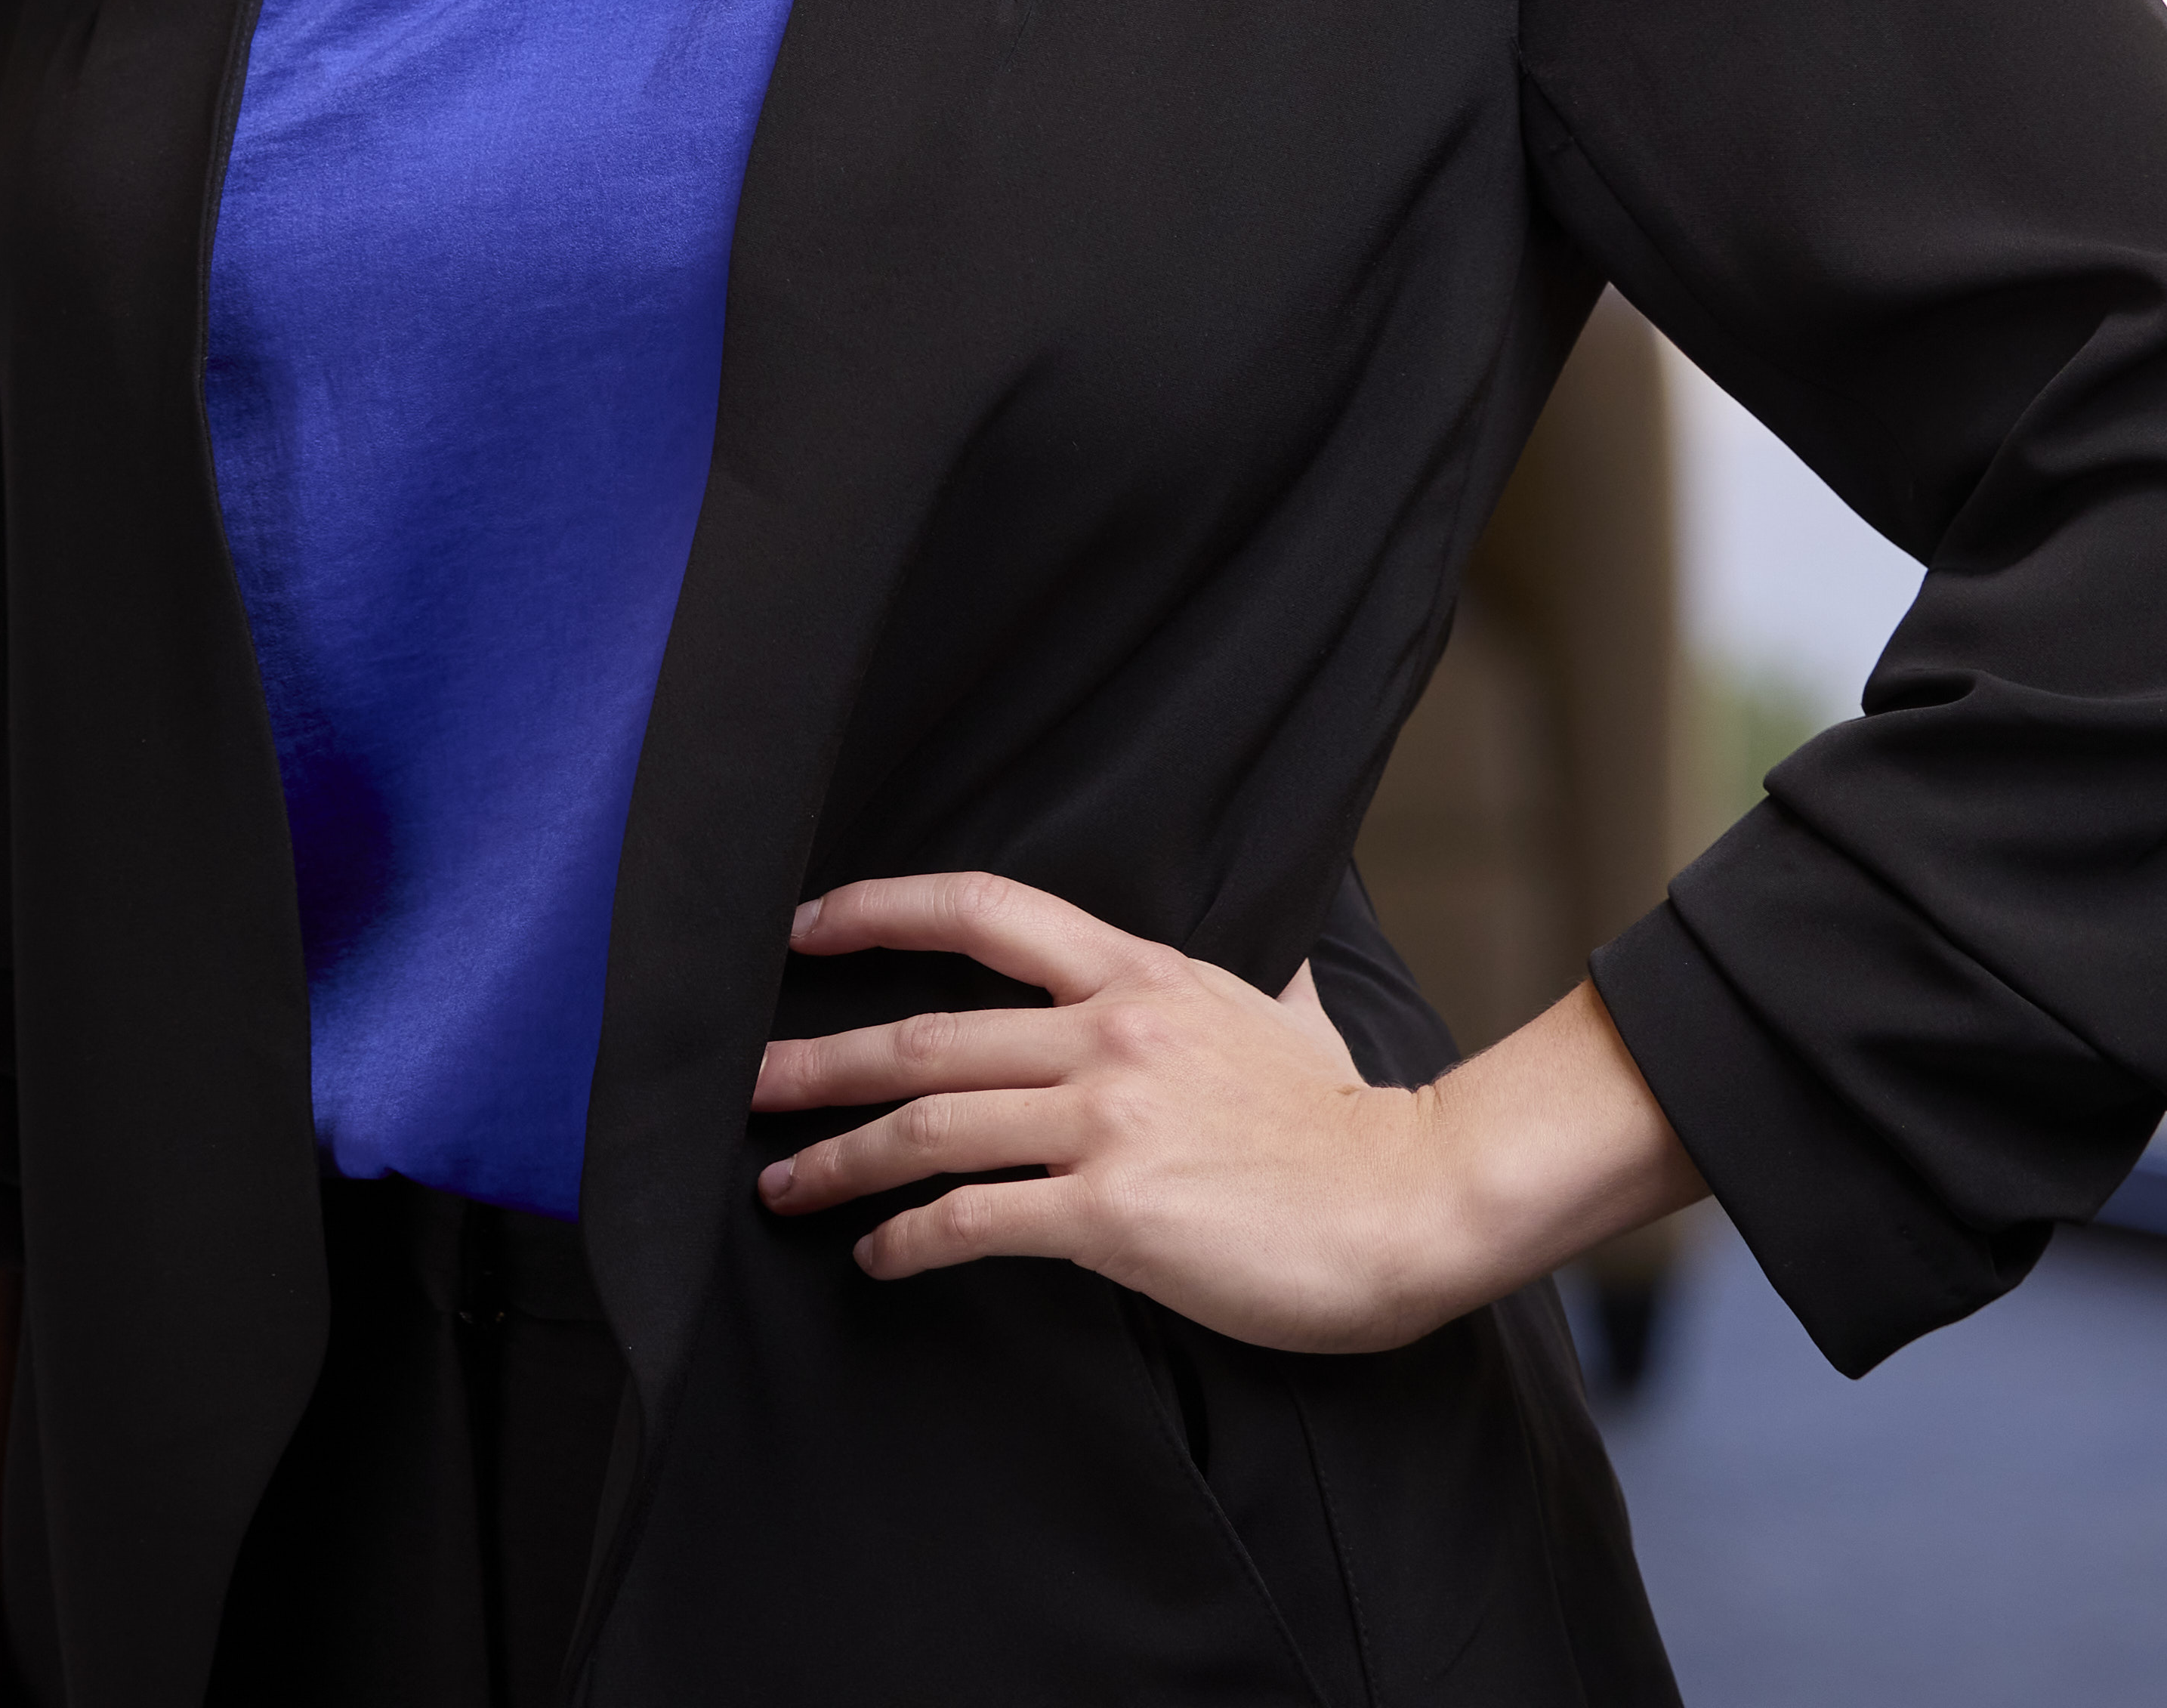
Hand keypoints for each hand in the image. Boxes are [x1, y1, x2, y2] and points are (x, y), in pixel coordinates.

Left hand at [747, 872, 1697, 1355]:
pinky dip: (909, 1239)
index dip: (881, 910)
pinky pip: (975, 1221)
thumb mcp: (1296, 1020)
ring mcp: (1106, 1121)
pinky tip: (878, 1257)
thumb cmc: (1355, 1125)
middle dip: (820, 1061)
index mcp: (1141, 978)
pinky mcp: (1112, 1212)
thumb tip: (1275, 964)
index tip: (804, 927)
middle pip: (925, 1036)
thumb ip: (1260, 991)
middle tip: (749, 1081)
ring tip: (783, 1183)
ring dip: (839, 1157)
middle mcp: (1109, 1034)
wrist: (1417, 1200)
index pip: (986, 911)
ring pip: (930, 1127)